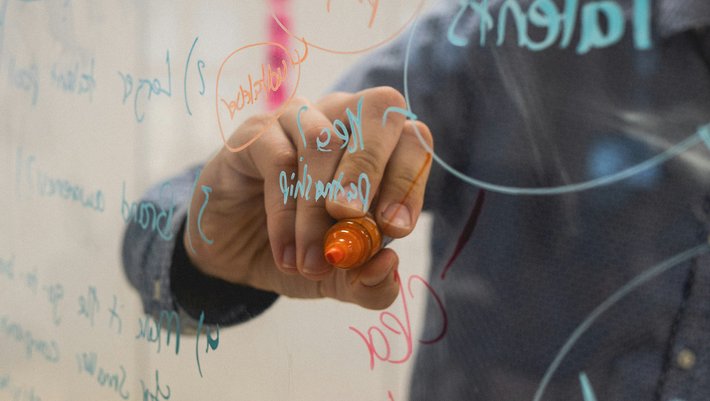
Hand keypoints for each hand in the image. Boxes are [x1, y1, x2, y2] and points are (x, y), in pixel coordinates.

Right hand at [184, 86, 432, 309]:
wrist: (236, 255)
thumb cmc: (302, 251)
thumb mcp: (342, 279)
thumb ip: (371, 283)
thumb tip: (388, 264)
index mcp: (380, 147)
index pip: (414, 140)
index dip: (409, 180)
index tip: (395, 229)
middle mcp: (345, 120)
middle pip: (378, 109)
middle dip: (370, 169)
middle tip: (352, 220)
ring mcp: (300, 119)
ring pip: (323, 141)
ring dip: (318, 208)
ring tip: (312, 262)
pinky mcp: (257, 133)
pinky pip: (279, 159)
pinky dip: (285, 213)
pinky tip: (286, 253)